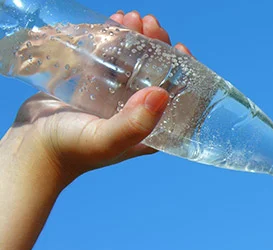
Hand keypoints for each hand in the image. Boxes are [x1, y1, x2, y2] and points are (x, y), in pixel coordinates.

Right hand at [2, 11, 192, 187]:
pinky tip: (115, 21)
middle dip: (157, 46)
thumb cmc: (71, 150)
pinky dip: (113, 40)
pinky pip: (108, 59)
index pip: (177, 97)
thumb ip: (135, 123)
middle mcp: (136, 113)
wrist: (30, 148)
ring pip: (133, 63)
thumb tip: (163, 94)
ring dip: (136, 38)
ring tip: (131, 18)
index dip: (184, 71)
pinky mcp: (92, 87)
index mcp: (150, 129)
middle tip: (150, 24)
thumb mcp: (107, 140)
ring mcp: (114, 99)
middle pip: (157, 74)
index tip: (180, 48)